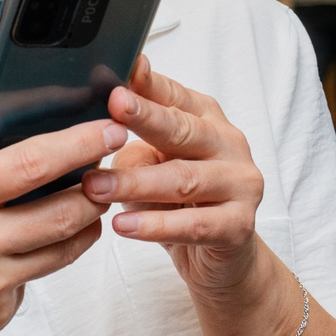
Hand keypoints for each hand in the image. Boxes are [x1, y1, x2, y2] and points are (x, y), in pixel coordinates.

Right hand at [0, 102, 121, 335]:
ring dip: (86, 220)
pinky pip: (36, 275)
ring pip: (63, 246)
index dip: (77, 145)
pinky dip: (42, 255)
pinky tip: (36, 241)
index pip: (28, 164)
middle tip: (109, 167)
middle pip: (62, 209)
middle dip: (97, 185)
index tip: (106, 131)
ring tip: (91, 199)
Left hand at [85, 55, 264, 296]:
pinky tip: (124, 225)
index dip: (147, 85)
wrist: (222, 258)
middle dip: (145, 118)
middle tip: (112, 109)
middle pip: (183, 129)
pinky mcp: (239, 225)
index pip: (174, 95)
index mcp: (206, 120)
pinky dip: (156, 225)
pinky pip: (194, 224)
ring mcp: (240, 184)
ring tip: (96, 186)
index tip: (118, 77)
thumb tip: (103, 140)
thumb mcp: (151, 167)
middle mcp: (228, 145)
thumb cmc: (181, 204)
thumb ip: (134, 149)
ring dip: (135, 182)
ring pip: (183, 178)